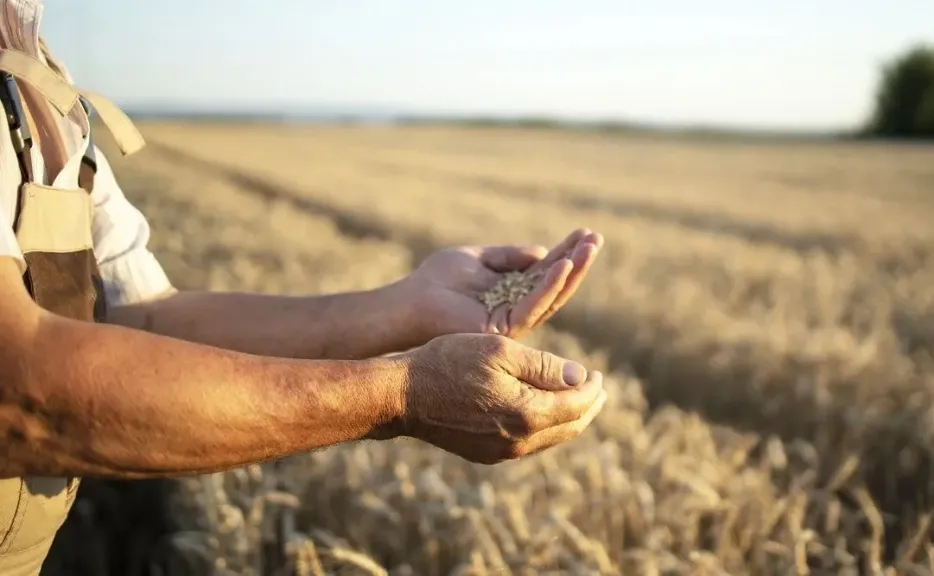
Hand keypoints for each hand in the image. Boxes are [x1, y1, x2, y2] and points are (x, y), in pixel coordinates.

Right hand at [392, 333, 606, 463]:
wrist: (403, 395)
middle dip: (588, 406)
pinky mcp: (487, 453)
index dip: (592, 388)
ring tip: (577, 399)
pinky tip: (542, 411)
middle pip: (569, 427)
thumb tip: (581, 377)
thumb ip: (545, 366)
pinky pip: (529, 443)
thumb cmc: (449, 362)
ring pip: (551, 438)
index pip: (577, 404)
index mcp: (527, 414)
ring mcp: (502, 452)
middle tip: (598, 389)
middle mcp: (519, 441)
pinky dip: (545, 426)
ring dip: (568, 418)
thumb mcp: (501, 351)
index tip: (598, 373)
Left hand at [407, 228, 603, 339]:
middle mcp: (517, 308)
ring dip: (572, 271)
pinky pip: (533, 305)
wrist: (410, 302)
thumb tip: (542, 251)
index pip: (546, 271)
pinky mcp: (504, 327)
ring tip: (589, 248)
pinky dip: (549, 286)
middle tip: (596, 238)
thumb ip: (509, 256)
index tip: (585, 232)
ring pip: (551, 296)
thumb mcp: (478, 258)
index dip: (566, 252)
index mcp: (512, 291)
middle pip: (556, 285)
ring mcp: (513, 321)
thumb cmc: (437, 280)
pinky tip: (563, 265)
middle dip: (577, 262)